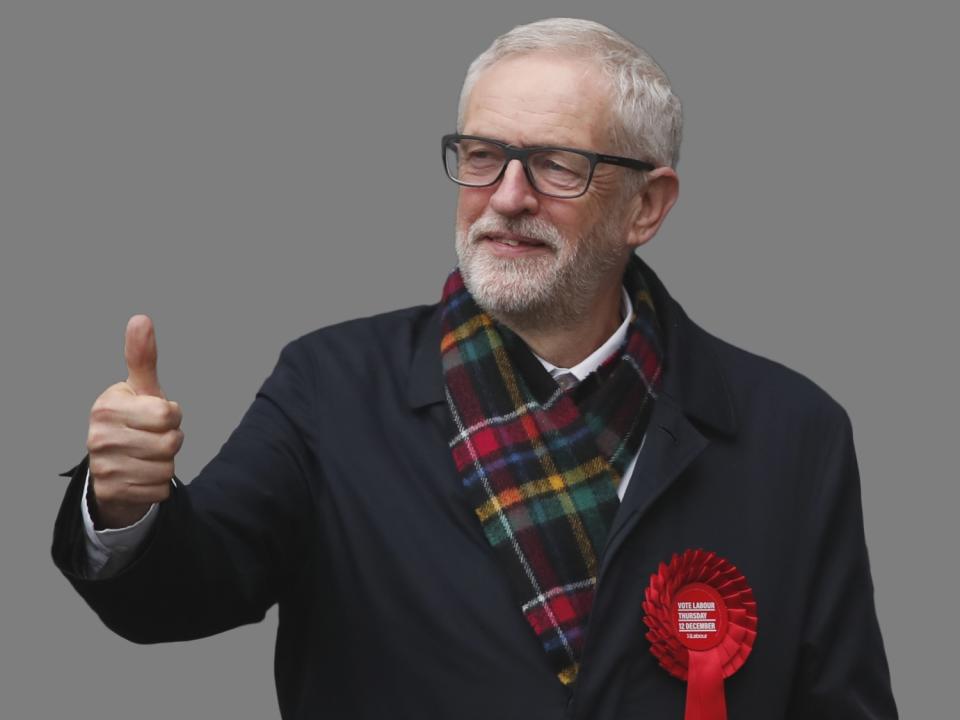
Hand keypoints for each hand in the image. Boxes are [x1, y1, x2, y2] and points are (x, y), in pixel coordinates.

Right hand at [86, 315, 183, 528]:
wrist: (112, 466)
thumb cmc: (133, 420)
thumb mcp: (140, 389)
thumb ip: (142, 357)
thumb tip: (141, 319)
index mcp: (107, 406)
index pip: (167, 414)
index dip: (172, 416)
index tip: (158, 416)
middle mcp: (98, 436)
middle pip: (170, 443)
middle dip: (171, 441)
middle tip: (154, 438)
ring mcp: (102, 466)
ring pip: (166, 469)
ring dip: (166, 464)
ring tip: (148, 456)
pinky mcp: (110, 492)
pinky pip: (159, 490)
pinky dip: (158, 485)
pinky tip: (141, 475)